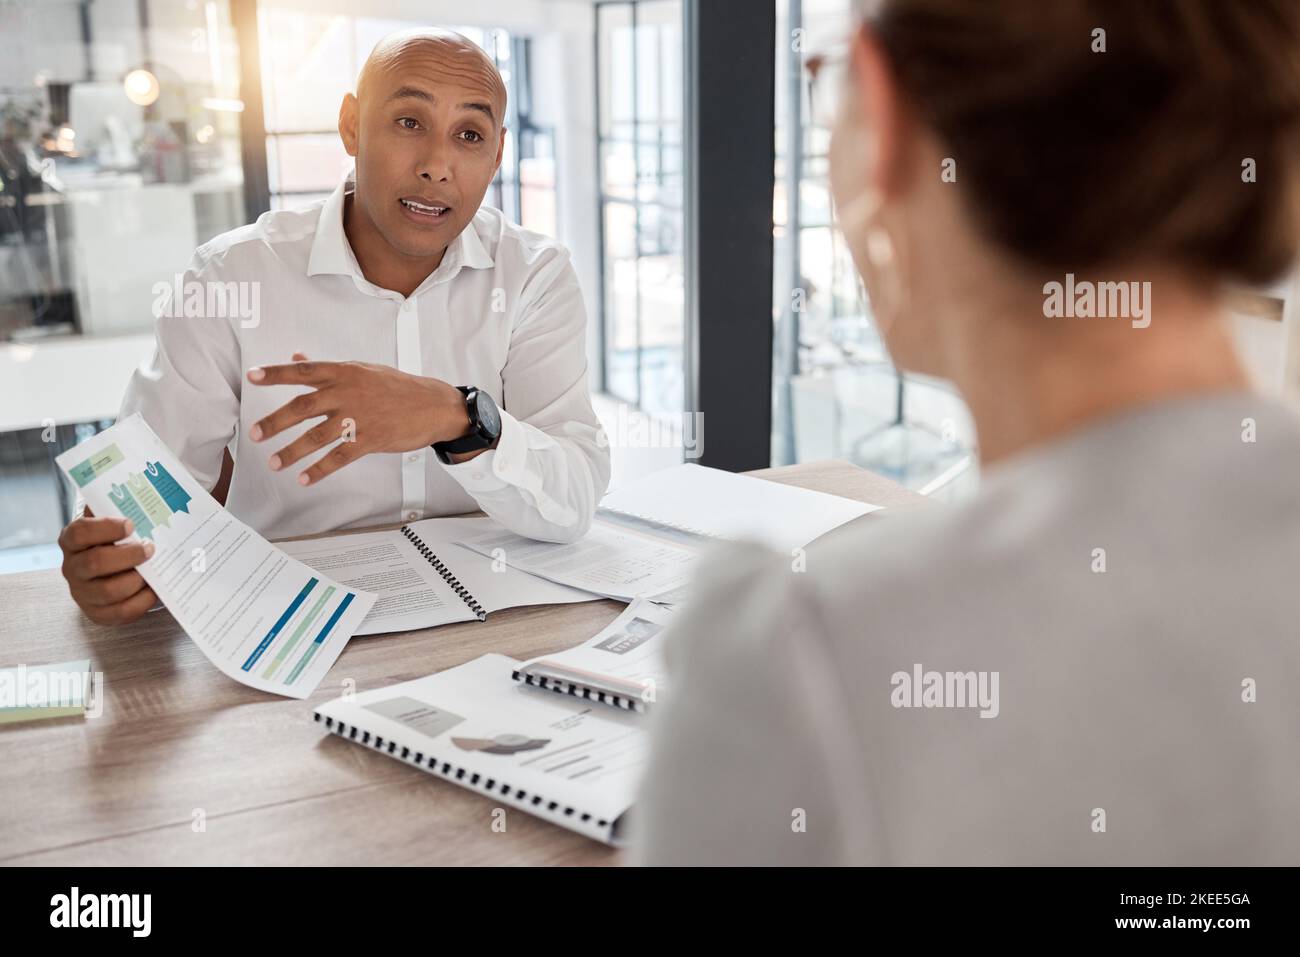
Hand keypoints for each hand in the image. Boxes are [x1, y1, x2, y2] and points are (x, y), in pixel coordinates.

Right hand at [59, 514, 157, 624]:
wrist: (108, 573)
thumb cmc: (114, 542)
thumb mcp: (112, 524)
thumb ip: (119, 511)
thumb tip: (145, 500)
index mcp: (72, 541)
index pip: (80, 532)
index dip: (106, 528)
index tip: (131, 524)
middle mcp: (72, 567)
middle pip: (95, 563)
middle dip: (128, 555)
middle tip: (150, 548)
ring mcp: (82, 592)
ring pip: (108, 590)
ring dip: (136, 580)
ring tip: (153, 571)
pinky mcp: (97, 613)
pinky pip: (121, 611)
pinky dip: (142, 601)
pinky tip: (153, 590)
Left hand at [246, 354, 473, 484]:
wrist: (433, 405)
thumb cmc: (397, 386)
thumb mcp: (363, 369)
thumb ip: (328, 367)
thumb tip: (297, 357)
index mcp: (344, 372)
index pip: (303, 371)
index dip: (276, 374)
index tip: (252, 377)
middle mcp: (348, 393)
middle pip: (303, 407)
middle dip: (275, 422)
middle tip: (254, 434)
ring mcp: (359, 417)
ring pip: (317, 436)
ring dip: (292, 451)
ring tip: (275, 462)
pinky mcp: (370, 440)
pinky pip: (339, 458)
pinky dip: (320, 470)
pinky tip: (305, 478)